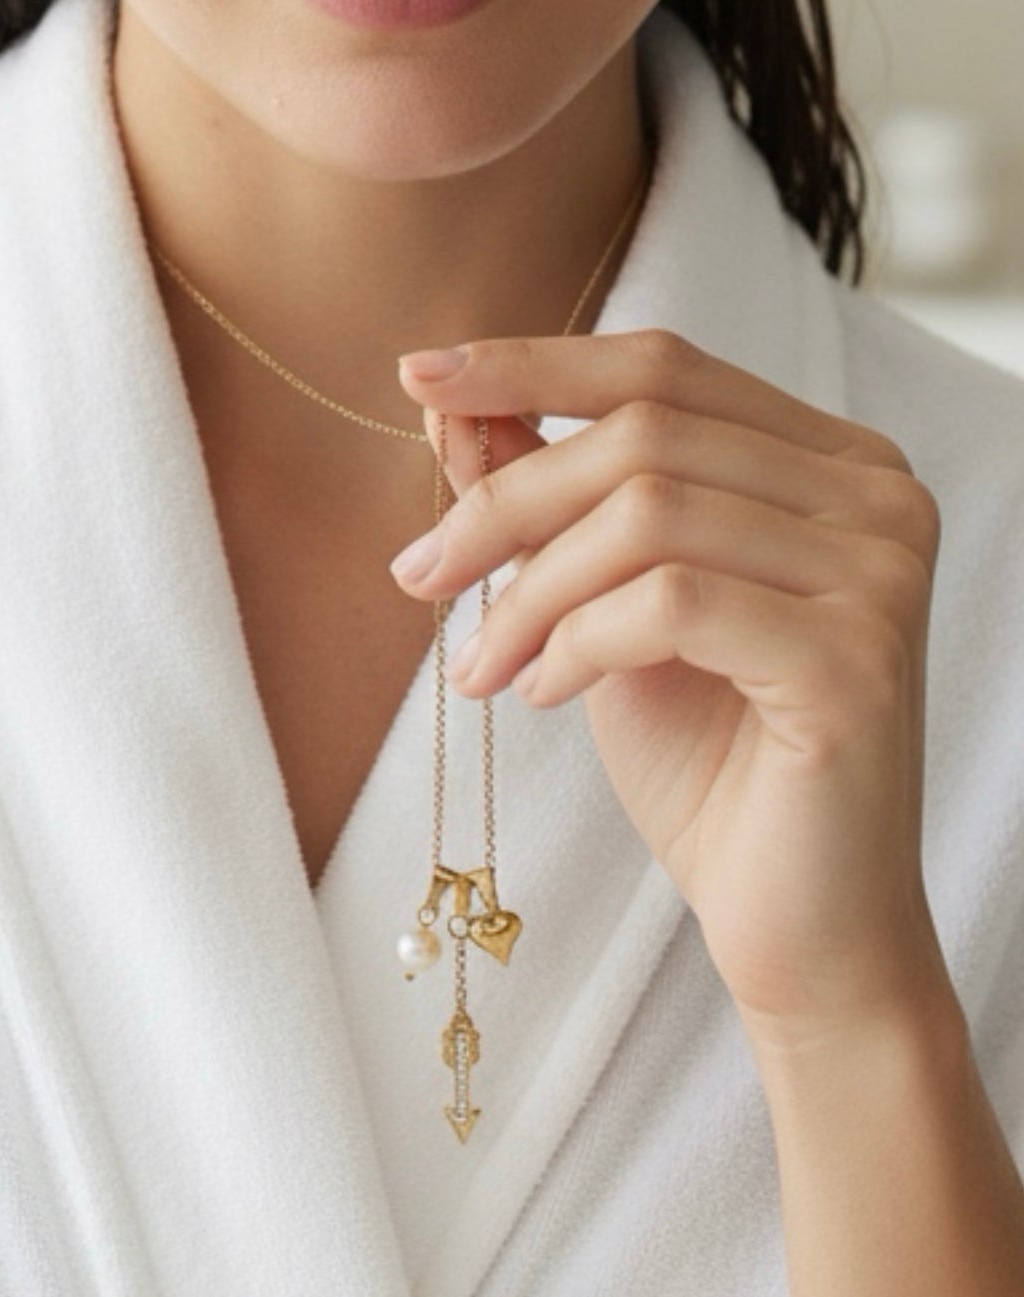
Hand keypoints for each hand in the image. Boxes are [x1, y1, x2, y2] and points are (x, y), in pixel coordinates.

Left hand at [392, 328, 949, 1034]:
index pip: (668, 368)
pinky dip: (578, 642)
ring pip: (649, 512)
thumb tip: (447, 398)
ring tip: (481, 667)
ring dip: (530, 589)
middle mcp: (878, 499)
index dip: (536, 364)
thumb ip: (553, 501)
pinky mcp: (855, 659)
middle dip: (505, 501)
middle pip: (646, 432)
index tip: (419, 372)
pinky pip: (670, 602)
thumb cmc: (714, 773)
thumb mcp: (608, 612)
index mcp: (834, 467)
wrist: (801, 932)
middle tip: (419, 576)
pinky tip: (545, 698)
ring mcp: (878, 574)